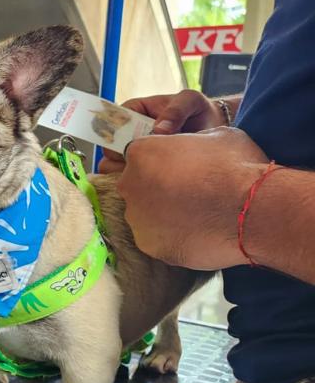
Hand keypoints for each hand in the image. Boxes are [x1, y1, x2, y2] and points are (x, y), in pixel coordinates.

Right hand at [98, 90, 227, 172]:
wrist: (216, 130)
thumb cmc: (200, 111)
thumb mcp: (190, 101)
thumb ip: (175, 110)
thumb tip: (158, 129)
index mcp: (136, 111)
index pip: (114, 120)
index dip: (114, 132)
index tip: (126, 143)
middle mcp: (132, 133)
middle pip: (111, 146)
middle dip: (119, 156)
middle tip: (136, 162)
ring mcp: (139, 152)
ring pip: (116, 164)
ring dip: (124, 171)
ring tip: (145, 174)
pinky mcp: (146, 169)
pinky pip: (133, 177)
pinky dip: (136, 182)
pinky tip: (149, 184)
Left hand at [117, 128, 267, 268]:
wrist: (252, 211)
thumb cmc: (237, 167)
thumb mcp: (214, 136)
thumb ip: (190, 142)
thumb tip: (191, 148)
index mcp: (140, 153)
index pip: (141, 156)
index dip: (163, 162)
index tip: (182, 169)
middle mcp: (129, 185)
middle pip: (139, 187)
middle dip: (159, 189)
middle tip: (190, 194)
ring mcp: (137, 219)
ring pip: (146, 215)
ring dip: (165, 215)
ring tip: (197, 216)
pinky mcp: (150, 246)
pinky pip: (158, 240)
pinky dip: (174, 238)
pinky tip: (198, 233)